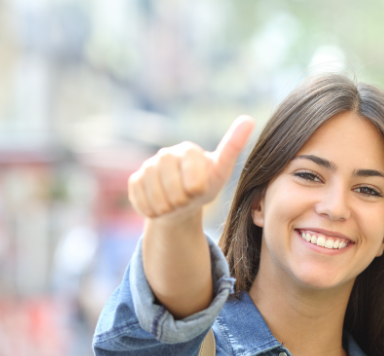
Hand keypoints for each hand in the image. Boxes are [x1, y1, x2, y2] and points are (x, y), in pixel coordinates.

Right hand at [128, 115, 254, 219]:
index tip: (198, 190)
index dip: (195, 189)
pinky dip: (152, 211)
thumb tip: (248, 118)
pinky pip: (140, 201)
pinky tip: (160, 206)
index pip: (192, 177)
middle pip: (172, 188)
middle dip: (181, 200)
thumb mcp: (221, 172)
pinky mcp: (135, 180)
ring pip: (155, 196)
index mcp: (188, 150)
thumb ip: (232, 147)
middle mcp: (166, 154)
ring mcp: (148, 166)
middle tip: (187, 200)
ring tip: (175, 204)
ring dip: (167, 208)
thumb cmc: (205, 186)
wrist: (181, 204)